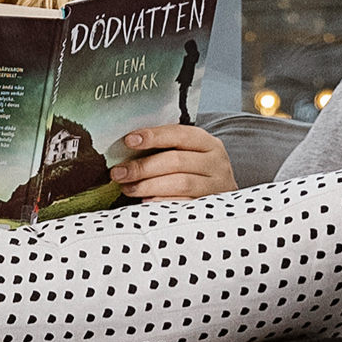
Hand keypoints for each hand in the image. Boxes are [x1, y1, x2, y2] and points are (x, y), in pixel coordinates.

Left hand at [113, 124, 236, 201]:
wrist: (222, 194)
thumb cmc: (195, 170)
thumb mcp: (187, 153)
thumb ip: (164, 148)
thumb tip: (127, 146)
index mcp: (207, 142)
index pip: (179, 134)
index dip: (153, 136)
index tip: (128, 140)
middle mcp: (215, 162)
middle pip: (176, 161)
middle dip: (143, 167)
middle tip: (118, 173)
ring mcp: (215, 186)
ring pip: (180, 183)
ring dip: (148, 186)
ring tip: (127, 188)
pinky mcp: (211, 206)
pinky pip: (184, 203)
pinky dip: (162, 201)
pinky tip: (145, 201)